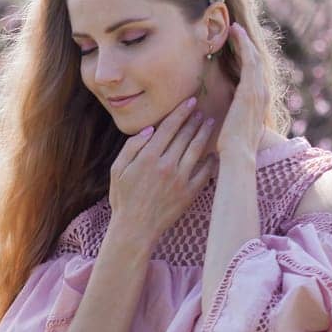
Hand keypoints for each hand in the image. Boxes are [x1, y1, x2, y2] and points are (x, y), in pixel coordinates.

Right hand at [107, 95, 216, 250]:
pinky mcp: (190, 193)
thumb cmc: (123, 200)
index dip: (181, 112)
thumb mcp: (116, 171)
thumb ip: (131, 148)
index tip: (190, 101)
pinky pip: (205, 172)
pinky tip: (214, 153)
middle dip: (194, 119)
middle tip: (201, 110)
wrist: (135, 229)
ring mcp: (181, 179)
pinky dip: (211, 160)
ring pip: (197, 149)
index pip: (169, 127)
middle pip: (185, 135)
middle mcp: (167, 165)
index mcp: (148, 158)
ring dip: (204, 133)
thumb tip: (150, 130)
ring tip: (210, 123)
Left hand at [217, 21, 270, 158]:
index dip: (247, 57)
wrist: (237, 155)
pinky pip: (249, 61)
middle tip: (236, 29)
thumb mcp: (233, 126)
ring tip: (235, 27)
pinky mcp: (250, 91)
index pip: (253, 73)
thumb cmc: (231, 147)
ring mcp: (258, 91)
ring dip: (245, 41)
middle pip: (256, 62)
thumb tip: (221, 112)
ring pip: (254, 57)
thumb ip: (231, 115)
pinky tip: (236, 34)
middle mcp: (262, 93)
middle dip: (247, 44)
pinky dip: (244, 45)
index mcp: (258, 102)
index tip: (237, 45)